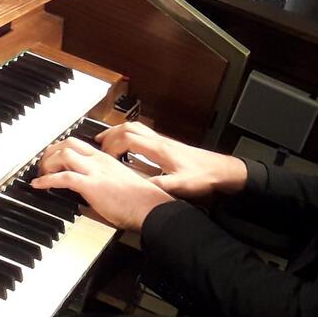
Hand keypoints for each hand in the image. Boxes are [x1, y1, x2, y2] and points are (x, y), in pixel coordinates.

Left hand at [33, 137, 173, 231]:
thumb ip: (103, 184)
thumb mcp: (119, 186)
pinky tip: (39, 185)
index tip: (53, 158)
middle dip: (51, 151)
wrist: (151, 208)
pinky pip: (64, 177)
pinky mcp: (91, 185)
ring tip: (41, 174)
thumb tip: (86, 198)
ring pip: (64, 154)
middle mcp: (100, 161)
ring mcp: (95, 171)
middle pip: (69, 143)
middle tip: (43, 164)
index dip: (62, 149)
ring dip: (47, 163)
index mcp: (107, 160)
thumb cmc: (141, 201)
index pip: (80, 145)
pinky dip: (47, 180)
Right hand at [96, 121, 247, 199]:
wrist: (221, 170)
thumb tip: (139, 189)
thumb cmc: (203, 176)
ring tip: (105, 140)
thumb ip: (160, 187)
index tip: (103, 157)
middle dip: (110, 134)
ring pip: (136, 127)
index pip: (128, 139)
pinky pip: (143, 134)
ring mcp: (163, 141)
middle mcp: (160, 141)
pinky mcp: (167, 145)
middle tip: (96, 144)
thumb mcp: (180, 186)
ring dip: (118, 132)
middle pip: (129, 128)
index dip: (112, 146)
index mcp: (160, 149)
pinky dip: (129, 136)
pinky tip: (128, 146)